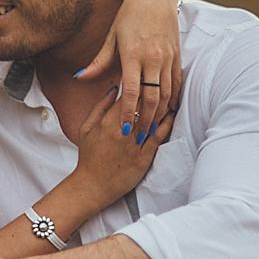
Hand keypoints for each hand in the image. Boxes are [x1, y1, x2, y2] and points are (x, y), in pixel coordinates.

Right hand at [71, 85, 176, 202]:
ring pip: (152, 119)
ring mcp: (134, 145)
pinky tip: (171, 115)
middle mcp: (123, 131)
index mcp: (108, 121)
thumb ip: (100, 106)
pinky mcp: (143, 158)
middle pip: (142, 104)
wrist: (92, 186)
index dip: (137, 81)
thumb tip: (113, 87)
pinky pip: (158, 137)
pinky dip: (166, 124)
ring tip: (169, 93)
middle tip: (160, 77)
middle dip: (152, 89)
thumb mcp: (87, 128)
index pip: (128, 94)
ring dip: (162, 105)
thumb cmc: (89, 156)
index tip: (144, 72)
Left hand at [80, 0, 181, 140]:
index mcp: (134, 54)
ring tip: (151, 130)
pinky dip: (173, 100)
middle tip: (138, 138)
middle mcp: (153, 58)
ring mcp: (167, 58)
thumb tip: (79, 77)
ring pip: (167, 94)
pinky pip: (177, 83)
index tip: (123, 129)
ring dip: (160, 114)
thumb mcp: (112, 37)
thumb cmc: (129, 15)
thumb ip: (98, 61)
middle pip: (152, 98)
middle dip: (145, 120)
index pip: (131, 91)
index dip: (127, 113)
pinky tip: (168, 112)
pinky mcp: (176, 57)